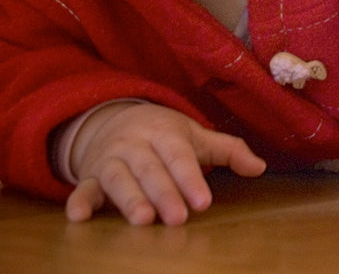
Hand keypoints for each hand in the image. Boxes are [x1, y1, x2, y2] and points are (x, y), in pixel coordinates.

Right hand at [64, 102, 265, 224]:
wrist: (114, 118)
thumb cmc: (164, 135)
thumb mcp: (195, 136)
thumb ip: (228, 150)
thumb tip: (260, 167)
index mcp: (165, 134)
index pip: (179, 157)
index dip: (190, 179)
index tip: (203, 203)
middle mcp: (137, 145)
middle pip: (151, 170)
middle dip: (164, 194)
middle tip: (178, 218)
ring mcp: (112, 160)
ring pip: (119, 179)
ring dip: (129, 199)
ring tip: (142, 220)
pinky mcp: (91, 176)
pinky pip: (84, 188)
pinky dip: (79, 201)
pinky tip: (78, 217)